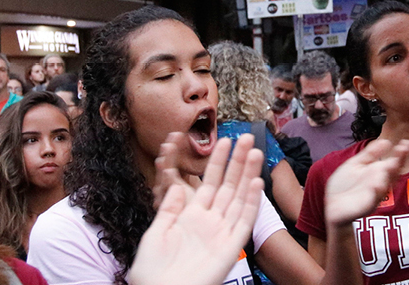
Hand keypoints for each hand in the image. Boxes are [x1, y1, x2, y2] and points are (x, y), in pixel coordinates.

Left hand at [127, 134, 264, 284]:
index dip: (216, 162)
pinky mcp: (230, 247)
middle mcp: (209, 222)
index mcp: (190, 217)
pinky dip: (251, 202)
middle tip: (246, 137)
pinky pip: (243, 221)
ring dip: (247, 175)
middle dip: (237, 162)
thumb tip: (178, 187)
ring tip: (255, 151)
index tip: (222, 141)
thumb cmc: (152, 272)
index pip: (208, 183)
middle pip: (228, 186)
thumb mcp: (155, 234)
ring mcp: (221, 234)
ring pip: (239, 198)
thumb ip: (169, 209)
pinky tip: (256, 183)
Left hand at [324, 139, 408, 227]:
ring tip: (393, 163)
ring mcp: (374, 194)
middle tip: (404, 149)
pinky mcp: (367, 205)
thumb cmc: (346, 185)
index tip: (406, 142)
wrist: (333, 205)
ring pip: (386, 184)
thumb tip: (386, 141)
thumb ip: (370, 154)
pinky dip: (375, 192)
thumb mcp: (356, 164)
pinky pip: (373, 199)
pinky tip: (376, 185)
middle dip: (399, 161)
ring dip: (390, 175)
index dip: (400, 153)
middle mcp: (379, 182)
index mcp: (377, 172)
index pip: (393, 161)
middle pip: (393, 171)